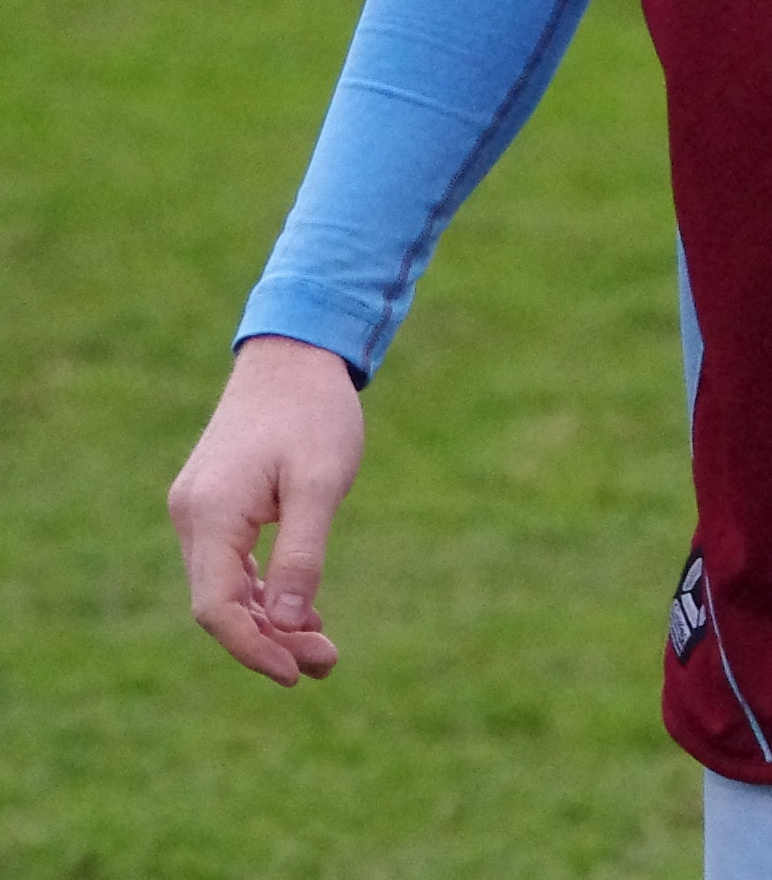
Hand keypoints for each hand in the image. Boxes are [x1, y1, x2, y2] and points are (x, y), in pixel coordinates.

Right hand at [167, 335, 363, 685]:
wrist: (296, 350)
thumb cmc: (313, 411)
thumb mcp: (319, 483)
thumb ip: (300, 554)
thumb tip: (283, 625)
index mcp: (211, 513)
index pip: (217, 608)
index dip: (253, 649)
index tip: (298, 673)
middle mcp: (192, 515)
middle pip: (218, 604)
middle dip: (269, 641)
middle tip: (328, 661)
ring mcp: (198, 508)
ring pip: (223, 587)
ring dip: (267, 621)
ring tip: (321, 646)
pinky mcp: (213, 501)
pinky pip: (229, 563)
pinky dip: (260, 590)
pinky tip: (298, 610)